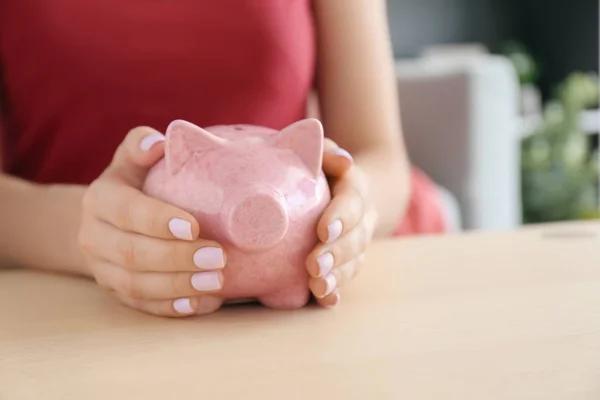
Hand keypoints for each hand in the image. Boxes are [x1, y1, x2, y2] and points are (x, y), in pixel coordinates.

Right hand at [78, 127, 225, 316]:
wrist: (106, 220)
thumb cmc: (133, 183)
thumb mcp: (132, 160)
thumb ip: (142, 145)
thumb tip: (160, 142)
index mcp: (100, 199)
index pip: (126, 211)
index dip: (158, 221)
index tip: (195, 226)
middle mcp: (94, 237)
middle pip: (132, 254)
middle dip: (177, 258)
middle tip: (219, 257)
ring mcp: (103, 269)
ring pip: (136, 286)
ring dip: (178, 286)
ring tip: (216, 282)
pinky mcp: (116, 293)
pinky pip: (142, 307)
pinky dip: (171, 308)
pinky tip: (201, 304)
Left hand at [306, 140, 377, 306]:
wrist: (345, 186)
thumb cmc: (323, 167)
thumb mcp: (323, 152)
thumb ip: (327, 151)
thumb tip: (342, 160)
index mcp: (355, 188)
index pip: (353, 201)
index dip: (341, 216)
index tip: (324, 230)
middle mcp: (362, 217)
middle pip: (356, 237)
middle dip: (337, 253)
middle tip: (314, 265)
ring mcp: (358, 241)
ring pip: (354, 261)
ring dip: (337, 275)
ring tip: (318, 287)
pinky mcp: (349, 260)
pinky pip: (347, 276)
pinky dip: (338, 289)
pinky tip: (325, 300)